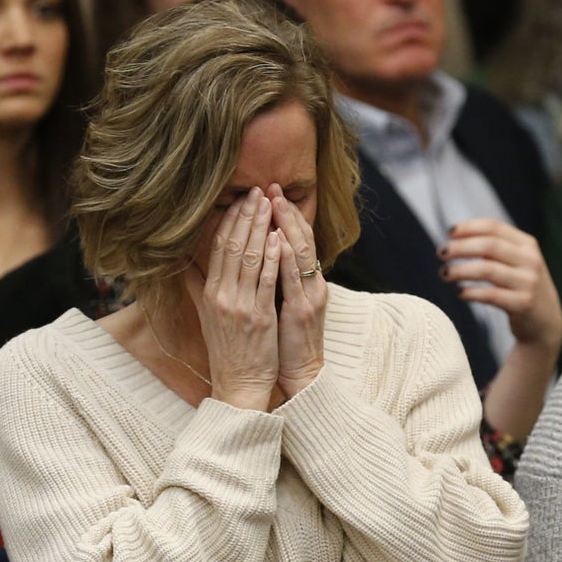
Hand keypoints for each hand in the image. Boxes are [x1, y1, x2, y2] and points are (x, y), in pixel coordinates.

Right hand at [191, 189, 281, 409]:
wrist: (238, 384)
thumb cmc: (226, 350)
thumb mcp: (205, 315)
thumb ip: (196, 286)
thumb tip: (180, 263)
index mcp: (210, 293)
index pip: (218, 248)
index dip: (230, 221)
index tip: (240, 200)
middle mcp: (222, 296)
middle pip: (234, 247)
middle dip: (246, 216)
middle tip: (257, 191)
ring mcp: (241, 306)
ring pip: (251, 258)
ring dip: (260, 228)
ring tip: (269, 205)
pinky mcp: (260, 317)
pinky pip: (267, 281)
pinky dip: (273, 258)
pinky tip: (278, 238)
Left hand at [269, 185, 328, 398]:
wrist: (299, 374)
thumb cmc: (284, 342)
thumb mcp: (277, 305)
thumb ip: (269, 280)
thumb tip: (252, 260)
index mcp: (303, 281)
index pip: (295, 240)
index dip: (283, 215)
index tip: (267, 193)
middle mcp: (310, 284)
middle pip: (301, 239)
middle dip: (286, 212)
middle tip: (272, 186)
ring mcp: (308, 296)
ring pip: (301, 253)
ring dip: (288, 226)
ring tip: (276, 203)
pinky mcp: (302, 311)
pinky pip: (294, 280)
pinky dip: (287, 259)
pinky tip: (279, 241)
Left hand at [442, 218, 561, 352]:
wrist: (546, 323)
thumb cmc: (521, 287)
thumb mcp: (517, 262)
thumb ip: (495, 248)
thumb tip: (456, 238)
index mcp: (527, 244)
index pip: (494, 227)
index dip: (469, 227)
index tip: (448, 233)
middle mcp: (531, 260)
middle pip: (488, 245)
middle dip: (460, 248)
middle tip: (440, 253)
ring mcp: (529, 282)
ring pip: (487, 270)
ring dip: (460, 270)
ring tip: (444, 274)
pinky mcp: (523, 304)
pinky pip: (490, 295)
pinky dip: (471, 292)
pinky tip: (459, 293)